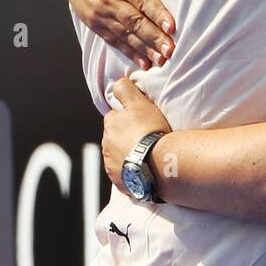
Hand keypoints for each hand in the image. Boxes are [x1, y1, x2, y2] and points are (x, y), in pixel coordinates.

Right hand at [69, 0, 175, 69]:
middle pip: (135, 22)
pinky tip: (143, 62)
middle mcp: (109, 0)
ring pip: (125, 35)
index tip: (172, 27)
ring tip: (161, 61)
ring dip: (144, 49)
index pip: (142, 0)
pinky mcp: (93, 22)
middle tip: (171, 51)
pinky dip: (128, 52)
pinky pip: (113, 40)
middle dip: (154, 38)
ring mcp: (100, 13)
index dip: (158, 14)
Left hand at [102, 77, 171, 193]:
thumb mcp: (139, 103)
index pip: (114, 117)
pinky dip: (132, 171)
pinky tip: (146, 170)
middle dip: (126, 137)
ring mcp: (112, 166)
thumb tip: (117, 83)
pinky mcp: (120, 182)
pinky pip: (125, 174)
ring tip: (147, 155)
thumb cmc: (151, 131)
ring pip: (119, 156)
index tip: (140, 121)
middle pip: (115, 138)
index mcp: (110, 126)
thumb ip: (125, 89)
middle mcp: (106, 146)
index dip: (127, 118)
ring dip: (128, 154)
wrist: (159, 163)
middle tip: (146, 138)